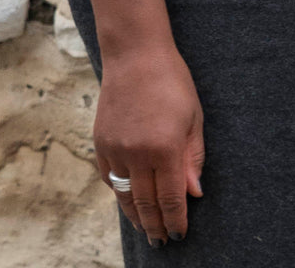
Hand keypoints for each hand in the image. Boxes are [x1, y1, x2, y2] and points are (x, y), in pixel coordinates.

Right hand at [94, 42, 204, 245]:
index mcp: (165, 148)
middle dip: (156, 226)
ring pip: (124, 196)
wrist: (135, 54)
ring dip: (135, 216)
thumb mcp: (193, 117)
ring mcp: (115, 148)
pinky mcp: (101, 141)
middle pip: (146, 204)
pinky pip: (109, 177)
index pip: (171, 199)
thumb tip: (194, 193)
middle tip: (162, 241)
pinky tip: (128, 200)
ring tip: (145, 229)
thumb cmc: (172, 81)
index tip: (179, 235)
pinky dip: (119, 193)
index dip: (176, 220)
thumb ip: (193, 158)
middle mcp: (137, 153)